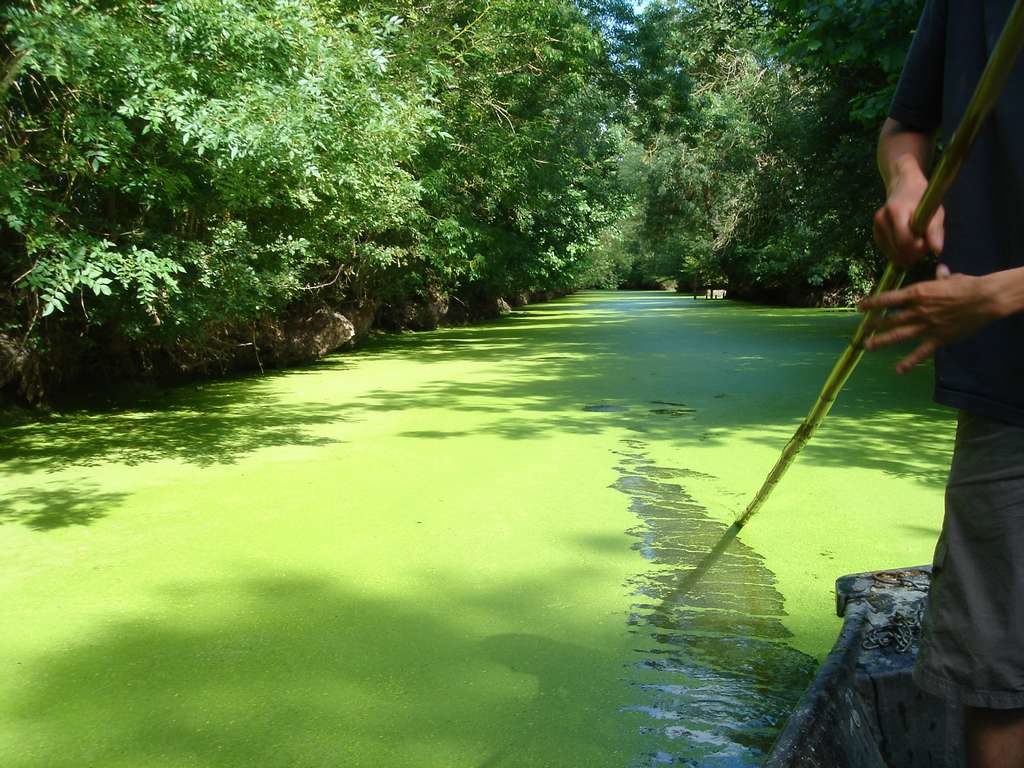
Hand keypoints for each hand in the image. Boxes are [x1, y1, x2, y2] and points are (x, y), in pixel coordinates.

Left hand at [859, 265, 1000, 372]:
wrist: (984, 299)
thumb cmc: (967, 286)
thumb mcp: (950, 279)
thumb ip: (940, 278)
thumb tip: (941, 271)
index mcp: (917, 293)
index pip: (888, 299)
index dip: (872, 303)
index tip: (861, 306)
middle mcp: (917, 311)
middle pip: (889, 319)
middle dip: (874, 324)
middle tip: (862, 329)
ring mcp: (926, 326)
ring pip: (898, 334)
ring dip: (881, 341)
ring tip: (868, 346)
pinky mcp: (937, 338)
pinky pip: (920, 352)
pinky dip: (909, 362)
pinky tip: (898, 370)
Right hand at [872, 165, 944, 266]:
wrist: (903, 187)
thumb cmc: (922, 198)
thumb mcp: (934, 211)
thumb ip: (935, 231)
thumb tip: (937, 251)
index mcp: (895, 212)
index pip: (904, 241)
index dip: (917, 248)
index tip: (927, 244)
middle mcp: (881, 220)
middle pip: (897, 250)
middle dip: (913, 253)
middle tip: (923, 244)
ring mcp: (876, 228)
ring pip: (892, 253)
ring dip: (907, 254)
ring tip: (916, 242)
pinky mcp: (875, 235)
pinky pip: (889, 252)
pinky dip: (900, 252)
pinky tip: (907, 243)